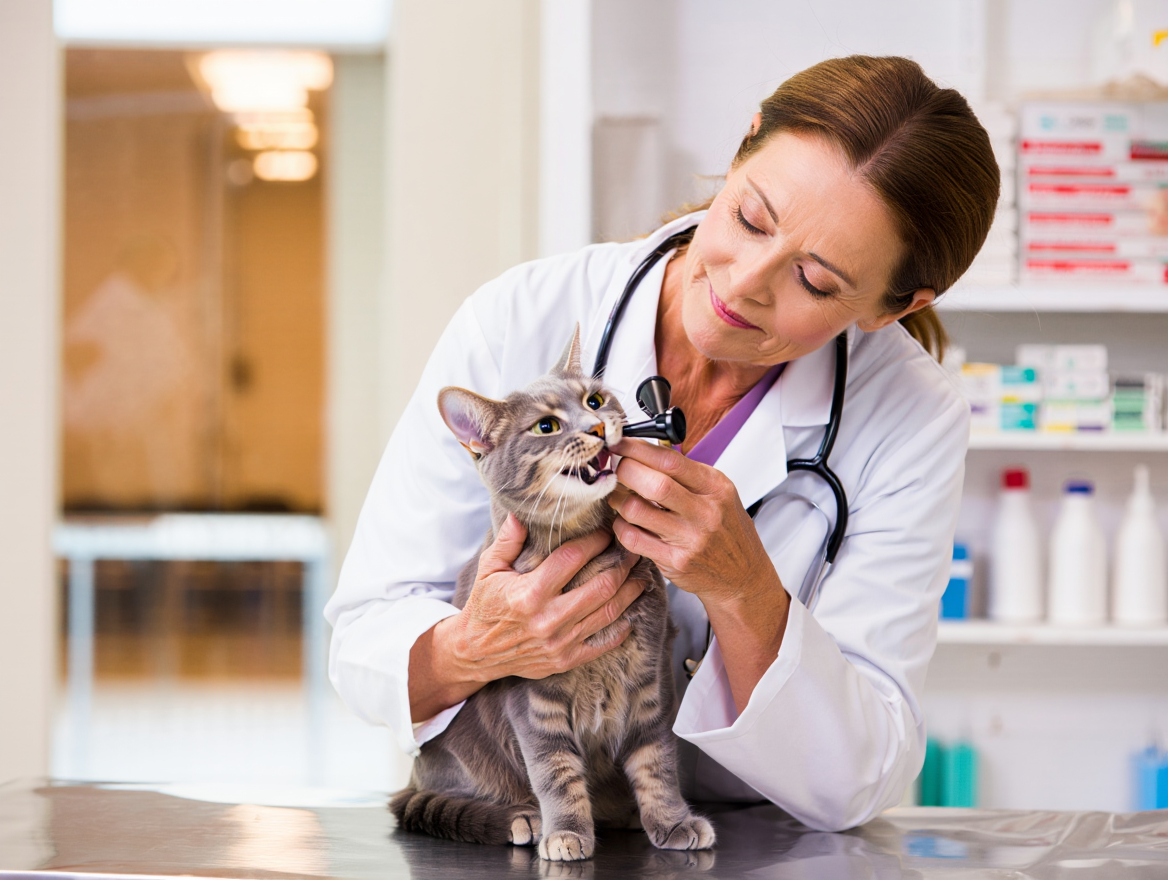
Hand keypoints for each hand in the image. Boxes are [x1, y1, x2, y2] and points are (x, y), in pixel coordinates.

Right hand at [410, 515, 646, 720]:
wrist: (476, 652)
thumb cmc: (484, 605)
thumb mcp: (489, 568)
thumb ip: (508, 540)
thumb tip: (523, 511)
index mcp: (529, 593)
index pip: (572, 559)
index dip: (595, 541)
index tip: (607, 530)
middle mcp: (548, 618)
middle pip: (601, 586)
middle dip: (623, 565)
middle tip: (634, 550)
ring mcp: (559, 642)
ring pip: (609, 612)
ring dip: (630, 592)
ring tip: (641, 575)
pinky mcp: (566, 659)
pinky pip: (604, 643)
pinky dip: (622, 627)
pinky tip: (630, 611)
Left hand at [607, 438, 776, 603]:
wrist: (743, 575)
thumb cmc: (727, 531)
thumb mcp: (719, 494)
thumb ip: (687, 475)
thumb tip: (644, 452)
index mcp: (715, 488)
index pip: (670, 460)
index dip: (638, 449)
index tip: (620, 442)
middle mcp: (705, 512)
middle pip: (653, 484)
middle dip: (625, 471)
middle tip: (615, 469)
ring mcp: (690, 539)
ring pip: (636, 511)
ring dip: (618, 499)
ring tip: (618, 495)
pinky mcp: (676, 562)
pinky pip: (633, 538)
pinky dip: (621, 525)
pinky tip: (625, 521)